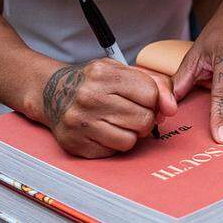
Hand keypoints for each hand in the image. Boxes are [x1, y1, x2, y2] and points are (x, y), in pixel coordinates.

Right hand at [39, 59, 175, 158]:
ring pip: (130, 140)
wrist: (51, 92)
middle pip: (143, 119)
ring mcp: (80, 122)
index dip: (155, 100)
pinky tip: (104, 131)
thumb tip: (171, 107)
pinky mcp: (75, 143)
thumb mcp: (121, 70)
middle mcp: (89, 97)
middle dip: (144, 119)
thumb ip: (154, 83)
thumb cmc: (93, 81)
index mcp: (103, 73)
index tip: (146, 100)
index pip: (150, 93)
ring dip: (130, 134)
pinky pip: (113, 152)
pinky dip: (114, 144)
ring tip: (118, 122)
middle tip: (133, 113)